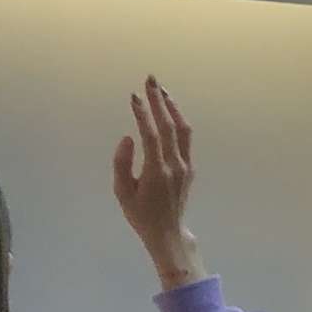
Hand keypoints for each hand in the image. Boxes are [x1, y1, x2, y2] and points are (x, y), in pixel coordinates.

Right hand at [110, 76, 204, 289]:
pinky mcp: (189, 168)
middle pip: (169, 126)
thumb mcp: (122, 192)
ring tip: (161, 90)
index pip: (150, 135)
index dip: (142, 114)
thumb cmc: (140, 214)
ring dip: (172, 108)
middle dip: (159, 101)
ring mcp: (185, 165)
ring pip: (183, 130)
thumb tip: (128, 137)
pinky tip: (168, 112)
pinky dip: (177, 121)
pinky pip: (186, 139)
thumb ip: (122, 164)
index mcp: (156, 171)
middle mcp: (175, 165)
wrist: (168, 232)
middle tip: (150, 80)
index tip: (134, 96)